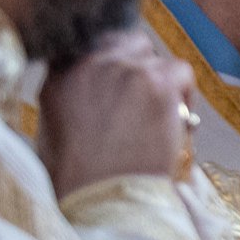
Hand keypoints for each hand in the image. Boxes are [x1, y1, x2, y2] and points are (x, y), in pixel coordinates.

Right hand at [41, 27, 195, 195]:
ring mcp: (124, 69)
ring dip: (161, 82)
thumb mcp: (54, 128)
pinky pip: (181, 71)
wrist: (100, 197)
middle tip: (146, 98)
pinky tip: (179, 119)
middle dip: (138, 65)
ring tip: (163, 115)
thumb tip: (95, 92)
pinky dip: (185, 94)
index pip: (91, 45)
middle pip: (125, 43)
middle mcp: (89, 63)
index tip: (121, 84)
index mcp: (58, 74)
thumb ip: (71, 96)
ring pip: (155, 58)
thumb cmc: (77, 176)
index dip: (112, 63)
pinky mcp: (157, 83)